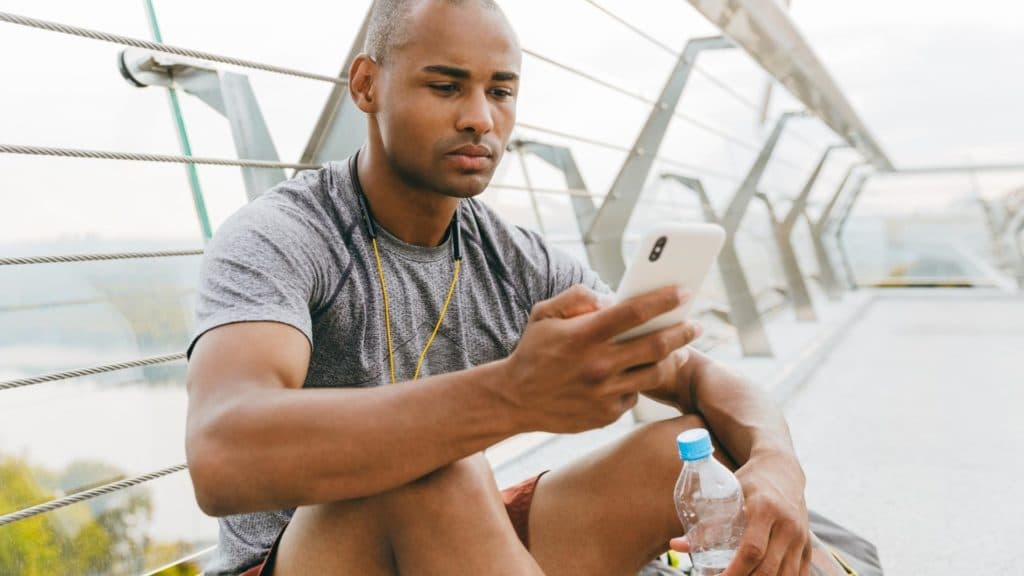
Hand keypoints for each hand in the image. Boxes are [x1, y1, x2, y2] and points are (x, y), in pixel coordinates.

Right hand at [498, 285, 701, 432]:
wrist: (514, 400)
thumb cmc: (533, 351)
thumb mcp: (544, 314)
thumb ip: (577, 297)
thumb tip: (610, 299)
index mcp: (583, 335)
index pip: (634, 312)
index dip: (664, 300)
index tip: (684, 291)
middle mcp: (597, 365)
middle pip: (656, 345)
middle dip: (683, 331)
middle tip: (696, 324)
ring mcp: (604, 393)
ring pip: (653, 373)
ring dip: (674, 358)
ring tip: (682, 348)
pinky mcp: (606, 415)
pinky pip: (634, 394)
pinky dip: (639, 381)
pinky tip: (639, 372)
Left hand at [669, 451, 810, 575]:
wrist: (783, 470)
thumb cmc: (750, 481)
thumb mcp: (728, 494)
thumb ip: (705, 523)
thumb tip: (676, 545)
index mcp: (764, 509)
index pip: (751, 550)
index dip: (734, 571)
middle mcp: (787, 524)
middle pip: (768, 568)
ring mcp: (801, 537)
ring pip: (785, 575)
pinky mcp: (808, 545)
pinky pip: (799, 574)